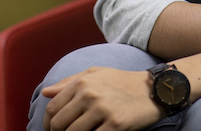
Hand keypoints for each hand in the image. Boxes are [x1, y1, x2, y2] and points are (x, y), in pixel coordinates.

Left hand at [42, 66, 165, 130]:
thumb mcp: (96, 74)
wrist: (154, 89)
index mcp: (82, 82)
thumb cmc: (123, 82)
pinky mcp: (115, 125)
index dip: (49, 124)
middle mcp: (90, 95)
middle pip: (59, 125)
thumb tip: (45, 92)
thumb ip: (69, 83)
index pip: (53, 109)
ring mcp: (102, 110)